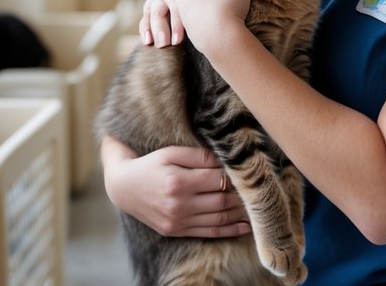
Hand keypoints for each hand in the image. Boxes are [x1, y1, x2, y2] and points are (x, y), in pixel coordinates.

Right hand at [101, 140, 250, 237]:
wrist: (123, 188)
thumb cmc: (150, 165)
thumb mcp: (170, 153)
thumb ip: (197, 156)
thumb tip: (224, 159)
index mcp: (178, 181)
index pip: (218, 179)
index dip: (236, 175)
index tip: (250, 171)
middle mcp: (179, 204)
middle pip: (222, 200)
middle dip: (244, 196)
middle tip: (261, 190)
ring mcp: (178, 220)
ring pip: (219, 218)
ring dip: (241, 214)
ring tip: (260, 208)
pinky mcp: (177, 231)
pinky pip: (209, 232)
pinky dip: (230, 230)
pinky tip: (245, 226)